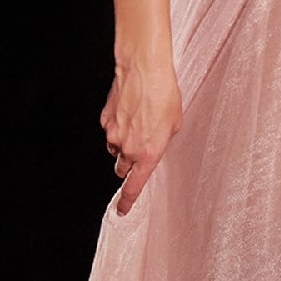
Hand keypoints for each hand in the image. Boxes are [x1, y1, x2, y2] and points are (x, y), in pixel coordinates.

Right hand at [100, 58, 182, 213]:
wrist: (144, 70)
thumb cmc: (163, 94)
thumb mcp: (174, 123)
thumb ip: (164, 140)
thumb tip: (157, 142)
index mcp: (148, 153)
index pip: (134, 186)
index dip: (127, 201)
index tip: (122, 210)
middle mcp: (128, 148)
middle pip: (122, 168)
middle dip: (129, 164)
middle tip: (138, 149)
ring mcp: (114, 134)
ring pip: (115, 148)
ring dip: (124, 143)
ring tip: (137, 122)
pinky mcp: (105, 120)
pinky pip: (110, 130)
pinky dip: (118, 125)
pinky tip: (129, 111)